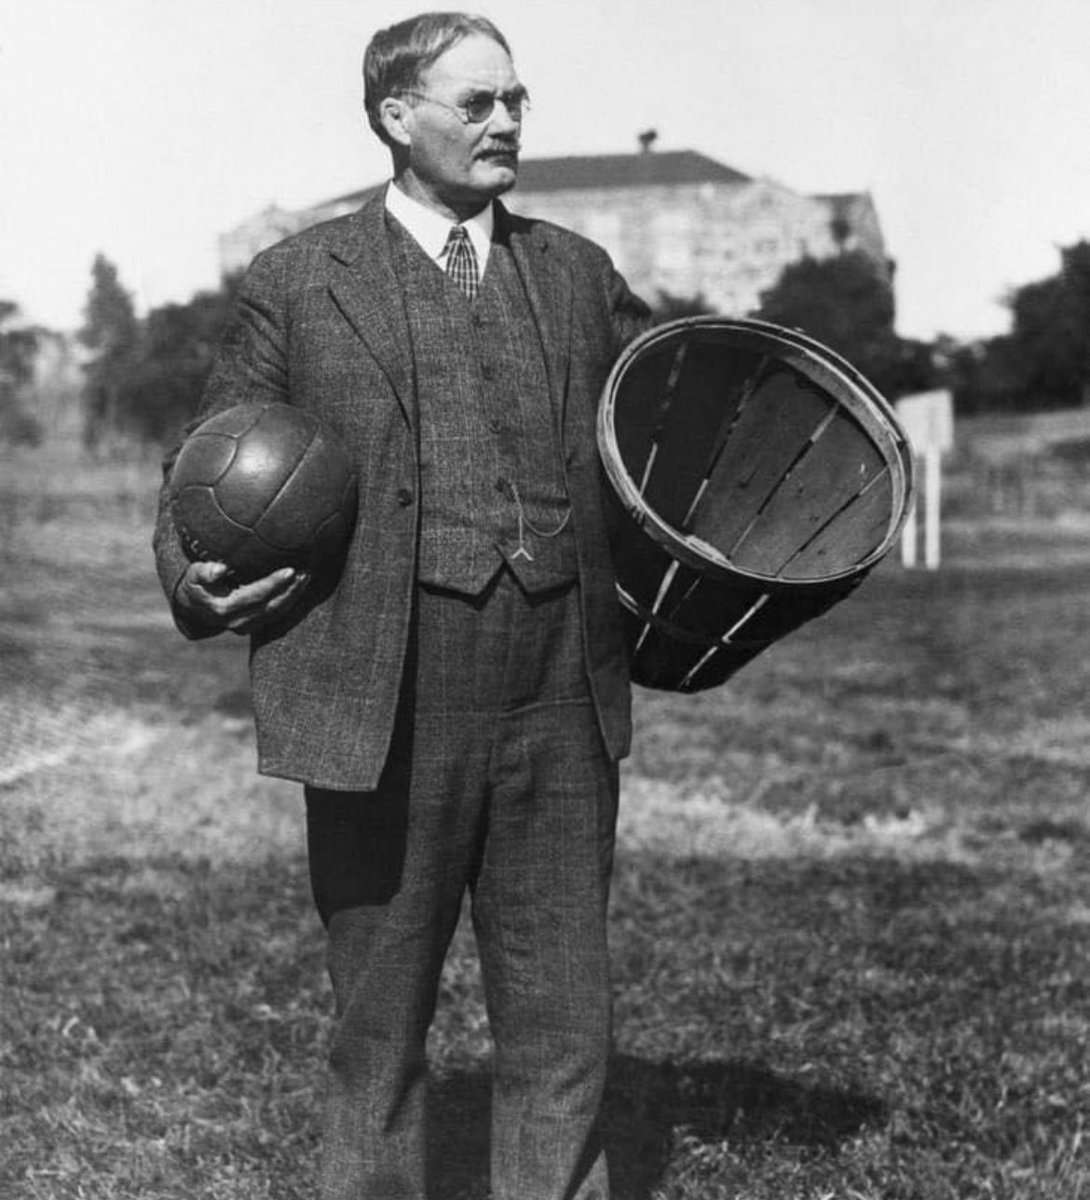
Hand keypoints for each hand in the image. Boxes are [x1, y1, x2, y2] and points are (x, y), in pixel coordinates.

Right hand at [175, 561, 309, 635]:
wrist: (192, 610)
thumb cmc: (195, 586)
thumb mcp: (193, 576)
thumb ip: (205, 572)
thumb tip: (221, 569)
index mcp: (225, 608)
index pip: (256, 595)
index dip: (274, 583)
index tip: (290, 570)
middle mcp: (238, 621)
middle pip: (272, 605)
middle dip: (291, 589)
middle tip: (306, 572)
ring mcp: (247, 626)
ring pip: (277, 612)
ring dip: (294, 595)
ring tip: (307, 577)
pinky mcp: (254, 625)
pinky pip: (277, 614)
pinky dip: (290, 600)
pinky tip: (300, 586)